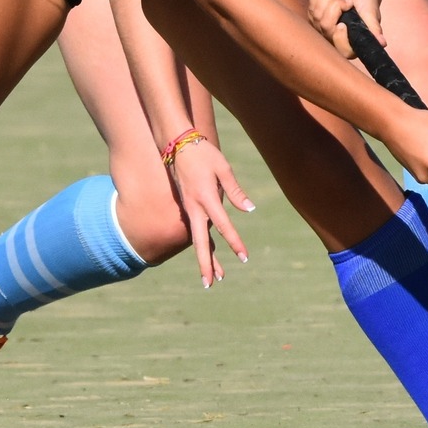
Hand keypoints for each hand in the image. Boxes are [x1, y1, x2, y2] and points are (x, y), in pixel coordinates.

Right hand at [166, 134, 254, 287]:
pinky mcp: (188, 207)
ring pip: (197, 239)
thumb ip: (235, 191)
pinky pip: (196, 230)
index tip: (244, 257)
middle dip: (205, 263)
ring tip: (214, 279)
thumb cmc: (203, 154)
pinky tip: (210, 256)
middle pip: (200, 242)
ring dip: (205, 258)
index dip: (234, 242)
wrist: (177, 143)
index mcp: (206, 198)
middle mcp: (195, 207)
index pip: (223, 225)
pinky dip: (203, 244)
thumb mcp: (223, 168)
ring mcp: (189, 208)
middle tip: (210, 284)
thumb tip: (250, 209)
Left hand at [307, 0, 385, 58]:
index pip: (340, 48)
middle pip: (325, 26)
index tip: (342, 24)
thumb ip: (374, 30)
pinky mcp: (313, 15)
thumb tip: (382, 43)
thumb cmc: (366, 5)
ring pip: (317, 13)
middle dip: (336, 7)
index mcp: (349, 45)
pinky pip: (311, 3)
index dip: (339, 37)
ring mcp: (320, 28)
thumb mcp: (372, 16)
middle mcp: (333, 39)